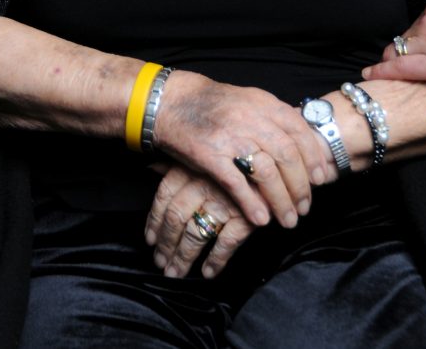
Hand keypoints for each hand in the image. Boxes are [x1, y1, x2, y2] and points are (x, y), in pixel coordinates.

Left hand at [145, 163, 258, 278]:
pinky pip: (226, 243)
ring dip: (183, 257)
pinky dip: (216, 260)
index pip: (164, 197)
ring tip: (176, 272)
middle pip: (176, 219)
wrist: (275, 159)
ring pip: (196, 234)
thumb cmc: (234, 156)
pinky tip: (208, 271)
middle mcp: (203, 185)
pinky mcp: (246, 216)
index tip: (151, 239)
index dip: (155, 221)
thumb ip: (177, 162)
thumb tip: (152, 166)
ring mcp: (224, 201)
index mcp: (191, 168)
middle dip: (167, 244)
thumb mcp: (204, 153)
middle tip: (161, 263)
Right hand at [154, 71, 329, 228]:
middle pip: (286, 155)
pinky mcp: (210, 155)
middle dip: (300, 185)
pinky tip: (261, 219)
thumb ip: (273, 119)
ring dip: (281, 200)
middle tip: (306, 207)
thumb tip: (303, 146)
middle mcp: (249, 118)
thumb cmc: (213, 105)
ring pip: (266, 172)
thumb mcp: (248, 101)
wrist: (173, 102)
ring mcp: (230, 136)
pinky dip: (251, 203)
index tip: (321, 179)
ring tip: (288, 219)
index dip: (313, 157)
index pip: (298, 130)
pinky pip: (237, 183)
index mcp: (262, 103)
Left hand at [362, 0, 425, 84]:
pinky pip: (399, 68)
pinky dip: (382, 71)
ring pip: (399, 52)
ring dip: (390, 61)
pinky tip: (370, 75)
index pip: (416, 24)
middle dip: (398, 50)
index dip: (412, 39)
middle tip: (391, 61)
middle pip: (404, 38)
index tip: (410, 46)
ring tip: (378, 71)